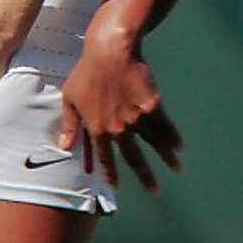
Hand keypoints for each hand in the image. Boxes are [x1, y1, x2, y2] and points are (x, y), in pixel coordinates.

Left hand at [59, 23, 182, 192]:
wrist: (111, 51)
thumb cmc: (87, 72)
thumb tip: (63, 147)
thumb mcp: (70, 98)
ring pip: (153, 143)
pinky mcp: (152, 105)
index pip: (105, 158)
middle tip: (154, 190)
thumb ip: (69, 125)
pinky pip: (164, 126)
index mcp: (98, 129)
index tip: (116, 186)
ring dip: (165, 158)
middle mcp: (118, 129)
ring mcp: (137, 119)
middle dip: (145, 176)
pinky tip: (179, 147)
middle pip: (134, 158)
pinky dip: (172, 138)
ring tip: (176, 168)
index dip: (111, 173)